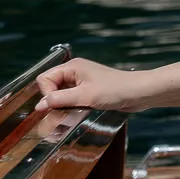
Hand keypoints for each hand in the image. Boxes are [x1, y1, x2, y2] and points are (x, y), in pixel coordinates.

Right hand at [35, 58, 149, 112]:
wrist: (139, 93)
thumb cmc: (116, 90)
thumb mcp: (84, 96)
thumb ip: (60, 100)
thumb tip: (39, 105)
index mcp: (72, 67)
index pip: (45, 78)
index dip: (47, 94)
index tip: (55, 106)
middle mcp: (75, 72)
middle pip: (52, 86)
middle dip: (54, 100)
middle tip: (64, 111)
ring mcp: (83, 81)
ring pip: (62, 94)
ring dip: (65, 104)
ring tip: (75, 111)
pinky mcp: (90, 90)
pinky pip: (73, 98)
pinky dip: (73, 106)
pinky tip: (82, 111)